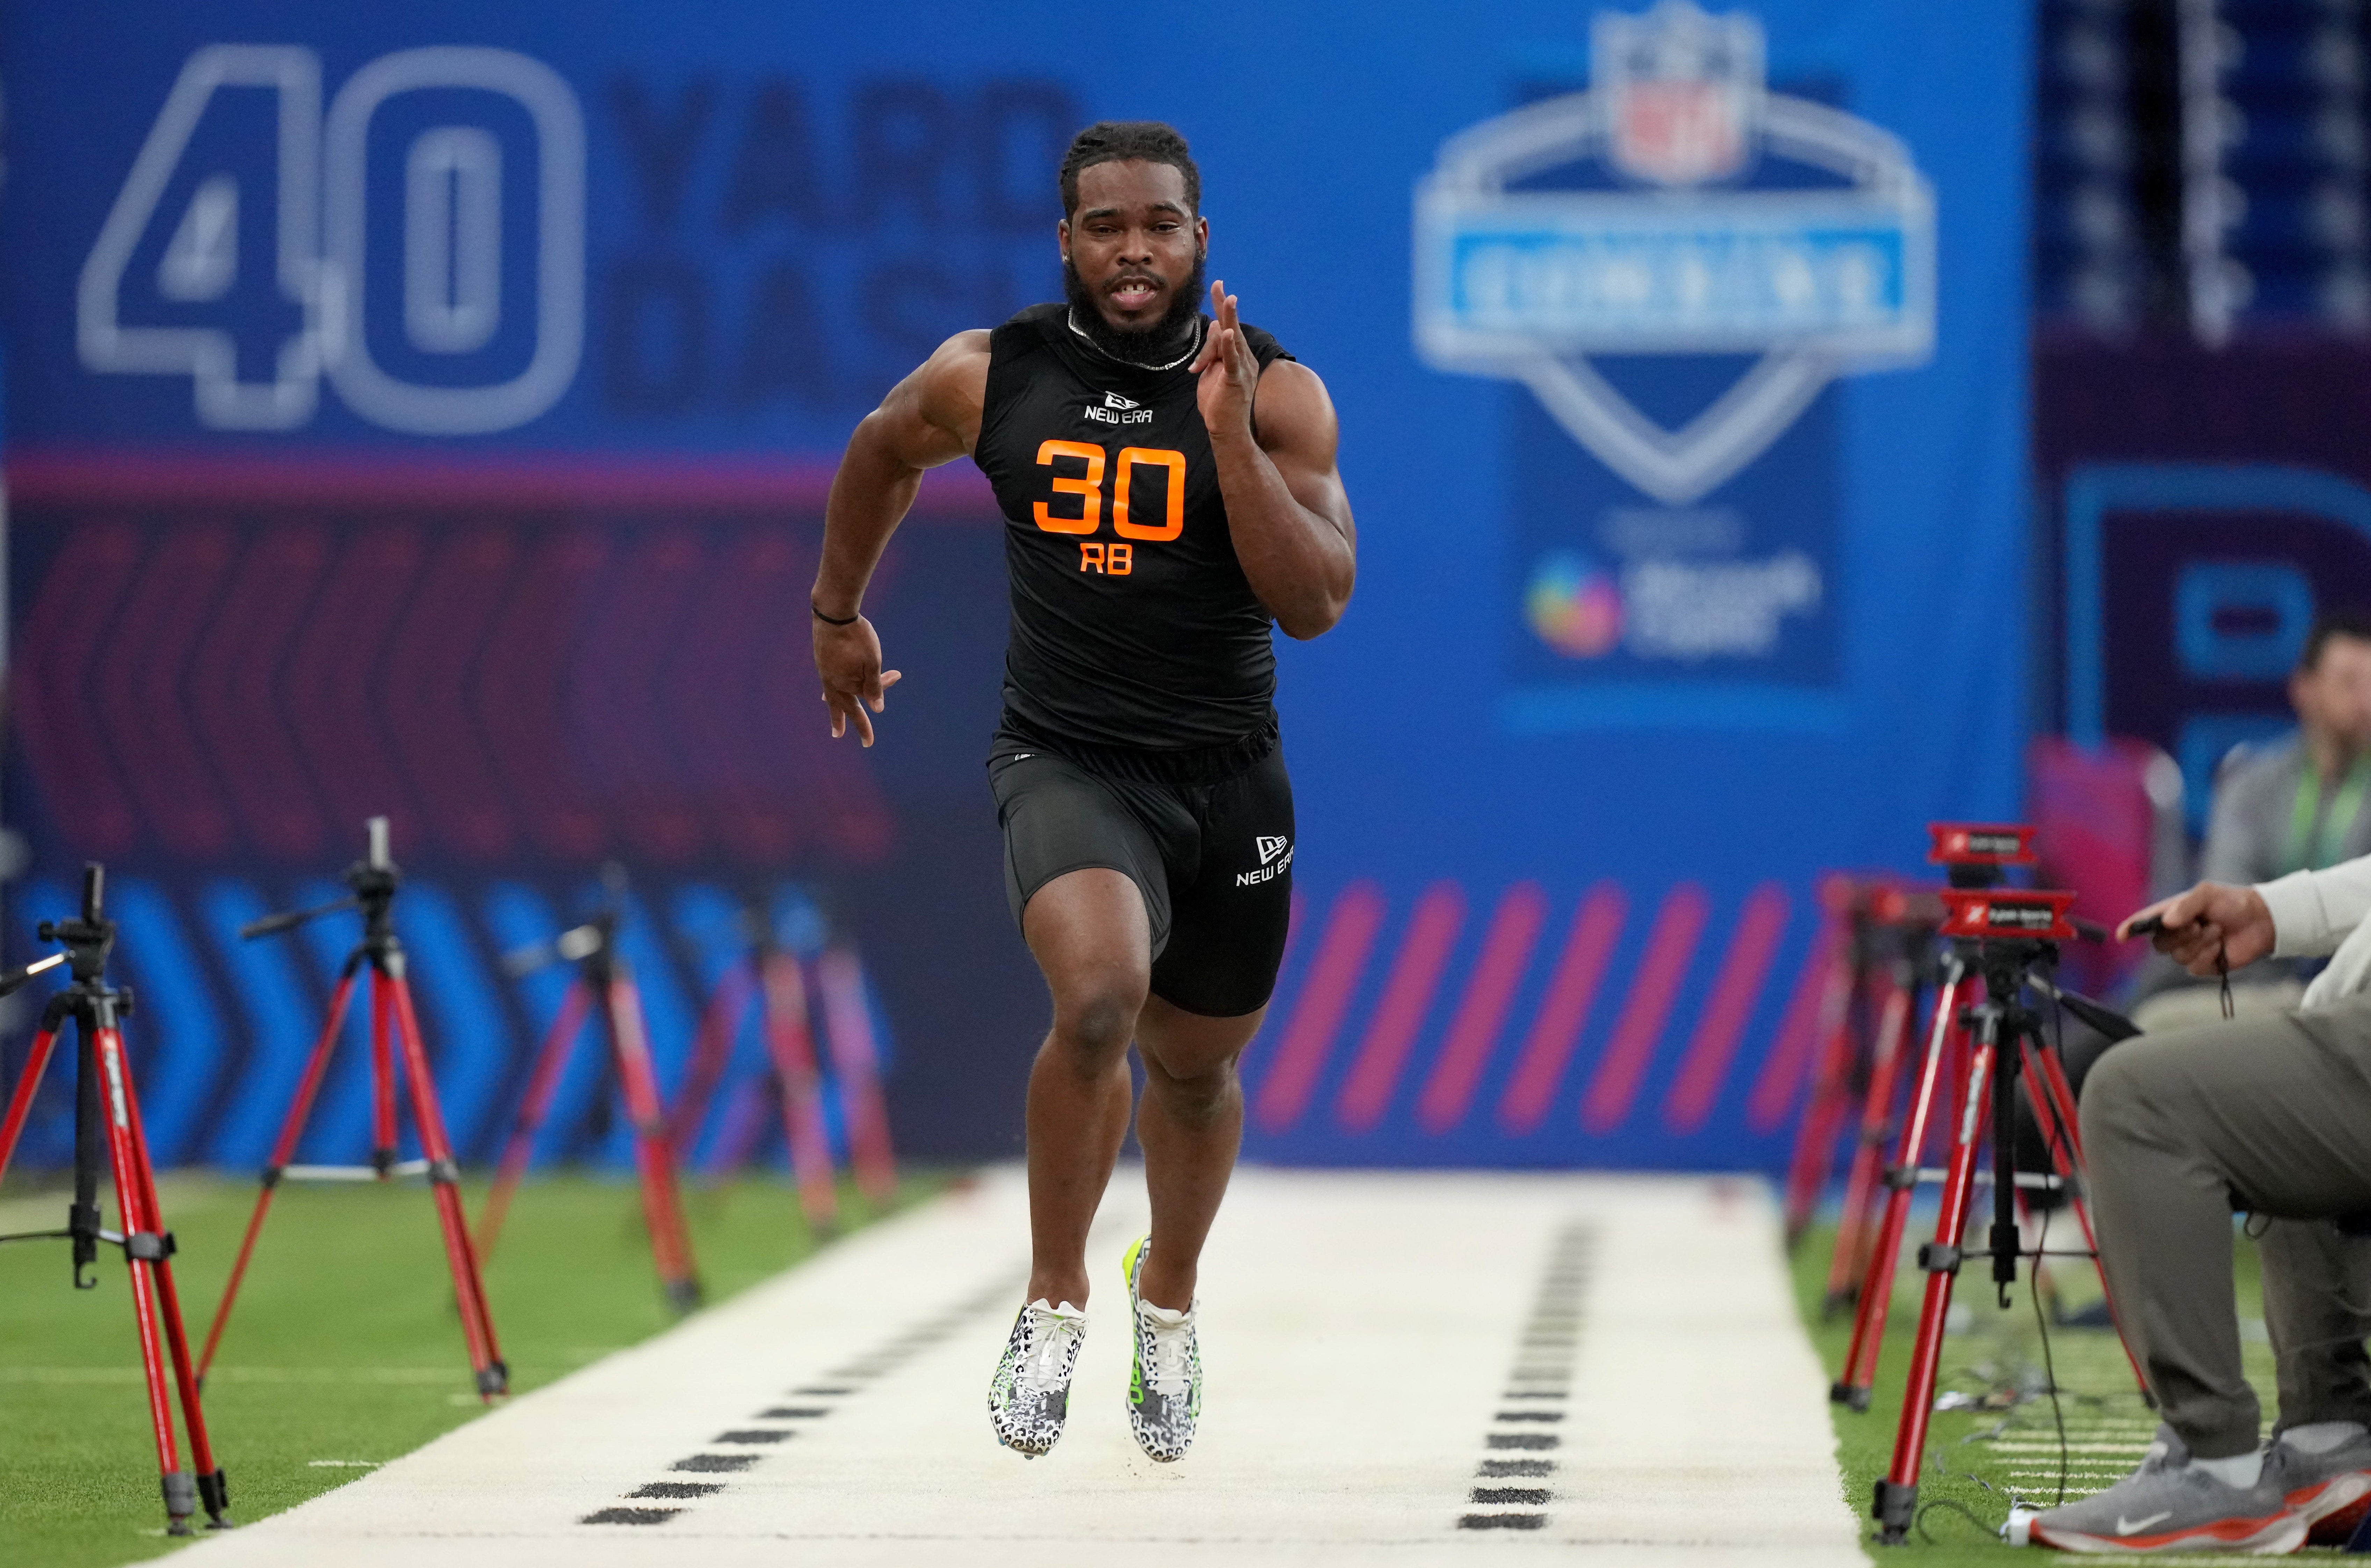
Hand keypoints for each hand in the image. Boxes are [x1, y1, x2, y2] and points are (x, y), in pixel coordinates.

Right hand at [812, 613, 901, 746]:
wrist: (833, 612)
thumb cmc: (857, 636)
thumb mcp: (872, 662)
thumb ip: (874, 687)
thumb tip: (877, 710)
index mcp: (846, 685)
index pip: (866, 698)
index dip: (879, 698)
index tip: (885, 706)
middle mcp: (831, 682)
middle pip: (840, 706)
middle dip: (842, 722)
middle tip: (838, 736)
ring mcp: (824, 671)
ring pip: (831, 695)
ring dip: (834, 710)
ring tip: (835, 723)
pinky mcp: (821, 660)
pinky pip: (828, 681)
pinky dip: (831, 690)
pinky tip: (827, 692)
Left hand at [1191, 280, 1259, 439]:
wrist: (1227, 430)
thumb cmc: (1219, 404)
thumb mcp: (1211, 373)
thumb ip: (1212, 353)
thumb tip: (1214, 335)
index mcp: (1240, 357)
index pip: (1227, 330)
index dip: (1221, 310)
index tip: (1218, 287)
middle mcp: (1246, 359)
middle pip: (1228, 329)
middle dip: (1223, 306)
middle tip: (1218, 284)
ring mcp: (1243, 368)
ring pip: (1229, 340)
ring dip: (1221, 329)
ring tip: (1225, 307)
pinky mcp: (1236, 379)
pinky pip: (1232, 359)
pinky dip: (1229, 346)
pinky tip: (1228, 332)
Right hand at [2118, 881, 2275, 976]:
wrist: (2263, 921)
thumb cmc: (2234, 902)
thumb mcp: (2207, 894)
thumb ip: (2186, 904)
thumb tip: (2167, 921)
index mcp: (2172, 914)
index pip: (2145, 923)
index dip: (2131, 929)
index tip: (2122, 935)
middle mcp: (2177, 934)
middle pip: (2159, 944)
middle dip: (2179, 935)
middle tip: (2199, 924)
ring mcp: (2190, 951)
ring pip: (2178, 957)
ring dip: (2199, 944)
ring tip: (2216, 931)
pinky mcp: (2205, 965)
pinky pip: (2194, 968)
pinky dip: (2208, 956)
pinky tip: (2220, 947)